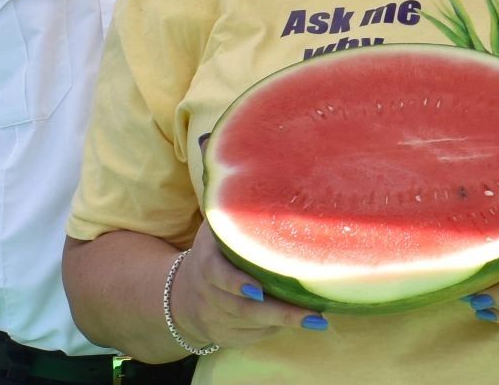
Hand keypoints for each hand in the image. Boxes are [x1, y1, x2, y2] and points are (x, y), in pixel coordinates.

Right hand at [168, 223, 328, 347]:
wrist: (180, 296)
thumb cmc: (213, 253)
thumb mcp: (214, 230)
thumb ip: (231, 207)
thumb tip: (249, 160)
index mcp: (206, 264)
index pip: (217, 275)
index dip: (237, 282)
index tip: (260, 288)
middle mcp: (208, 295)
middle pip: (244, 308)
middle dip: (280, 312)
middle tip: (314, 314)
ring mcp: (215, 320)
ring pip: (254, 325)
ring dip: (285, 322)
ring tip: (318, 318)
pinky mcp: (226, 339)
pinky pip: (255, 336)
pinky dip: (276, 329)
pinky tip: (300, 321)